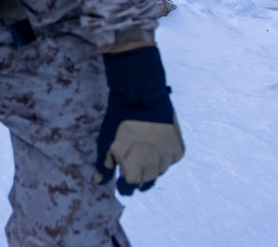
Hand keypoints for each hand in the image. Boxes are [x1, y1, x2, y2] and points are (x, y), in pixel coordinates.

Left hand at [94, 46, 184, 194]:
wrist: (142, 94)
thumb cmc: (120, 117)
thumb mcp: (106, 140)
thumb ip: (104, 163)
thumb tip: (99, 182)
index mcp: (134, 164)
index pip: (131, 183)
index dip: (125, 181)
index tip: (122, 176)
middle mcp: (153, 163)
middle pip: (147, 179)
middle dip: (138, 175)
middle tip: (133, 164)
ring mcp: (168, 155)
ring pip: (160, 171)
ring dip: (152, 167)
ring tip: (145, 156)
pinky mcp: (178, 146)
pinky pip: (172, 160)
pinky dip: (166, 158)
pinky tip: (158, 150)